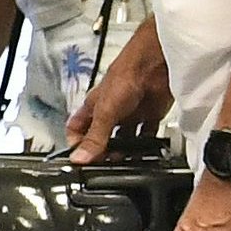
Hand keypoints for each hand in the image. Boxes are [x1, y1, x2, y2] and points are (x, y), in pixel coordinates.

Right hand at [66, 24, 169, 163]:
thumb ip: (94, 137)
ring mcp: (130, 115)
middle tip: (105, 165)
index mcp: (93, 108)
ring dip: (124, 152)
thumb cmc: (126, 75)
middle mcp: (110, 112)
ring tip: (124, 162)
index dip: (76, 144)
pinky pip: (147, 136)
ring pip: (124, 140)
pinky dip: (147, 146)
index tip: (79, 158)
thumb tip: (79, 158)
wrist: (154, 64)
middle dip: (102, 152)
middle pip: (101, 138)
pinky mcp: (149, 116)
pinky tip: (145, 152)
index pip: (77, 130)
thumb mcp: (105, 112)